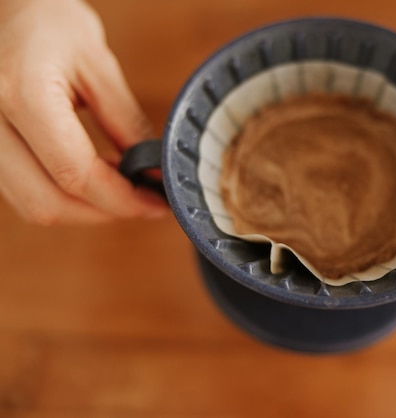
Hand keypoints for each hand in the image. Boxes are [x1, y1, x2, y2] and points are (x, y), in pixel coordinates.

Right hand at [0, 0, 166, 223]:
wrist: (3, 7)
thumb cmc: (49, 22)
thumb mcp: (99, 65)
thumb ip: (126, 123)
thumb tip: (154, 172)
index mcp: (22, 93)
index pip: (75, 173)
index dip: (122, 199)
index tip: (155, 202)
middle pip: (47, 203)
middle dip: (103, 212)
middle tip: (142, 201)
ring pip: (31, 205)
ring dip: (82, 208)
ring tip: (119, 184)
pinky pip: (20, 191)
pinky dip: (60, 195)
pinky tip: (89, 175)